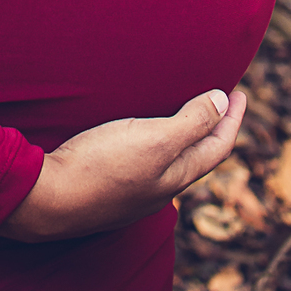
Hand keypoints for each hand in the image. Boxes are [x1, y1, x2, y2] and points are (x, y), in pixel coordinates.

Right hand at [0, 88, 245, 241]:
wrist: (50, 199)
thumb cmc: (103, 166)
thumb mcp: (153, 139)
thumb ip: (190, 122)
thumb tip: (223, 101)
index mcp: (176, 175)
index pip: (218, 146)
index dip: (233, 119)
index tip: (239, 92)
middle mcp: (161, 187)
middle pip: (198, 156)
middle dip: (214, 128)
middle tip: (220, 100)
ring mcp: (136, 190)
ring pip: (173, 161)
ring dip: (187, 135)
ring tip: (186, 112)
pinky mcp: (112, 186)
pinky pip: (149, 161)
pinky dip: (160, 142)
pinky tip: (143, 135)